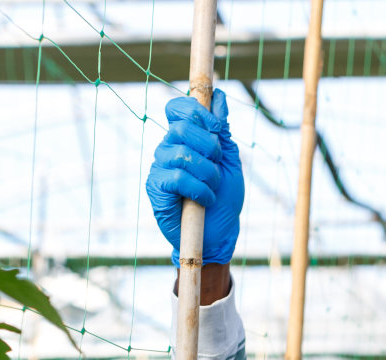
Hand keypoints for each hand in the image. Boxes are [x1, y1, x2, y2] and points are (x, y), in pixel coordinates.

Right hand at [145, 88, 243, 265]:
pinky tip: (205, 200)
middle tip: (218, 167)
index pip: (178, 108)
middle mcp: (168, 147)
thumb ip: (222, 131)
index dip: (197, 111)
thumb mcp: (229, 161)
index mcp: (183, 137)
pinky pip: (176, 177)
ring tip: (214, 188)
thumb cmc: (224, 199)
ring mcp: (159, 167)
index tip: (217, 128)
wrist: (219, 235)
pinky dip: (198, 188)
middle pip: (182, 127)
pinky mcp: (156, 188)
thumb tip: (220, 96)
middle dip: (209, 146)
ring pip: (182, 153)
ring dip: (207, 172)